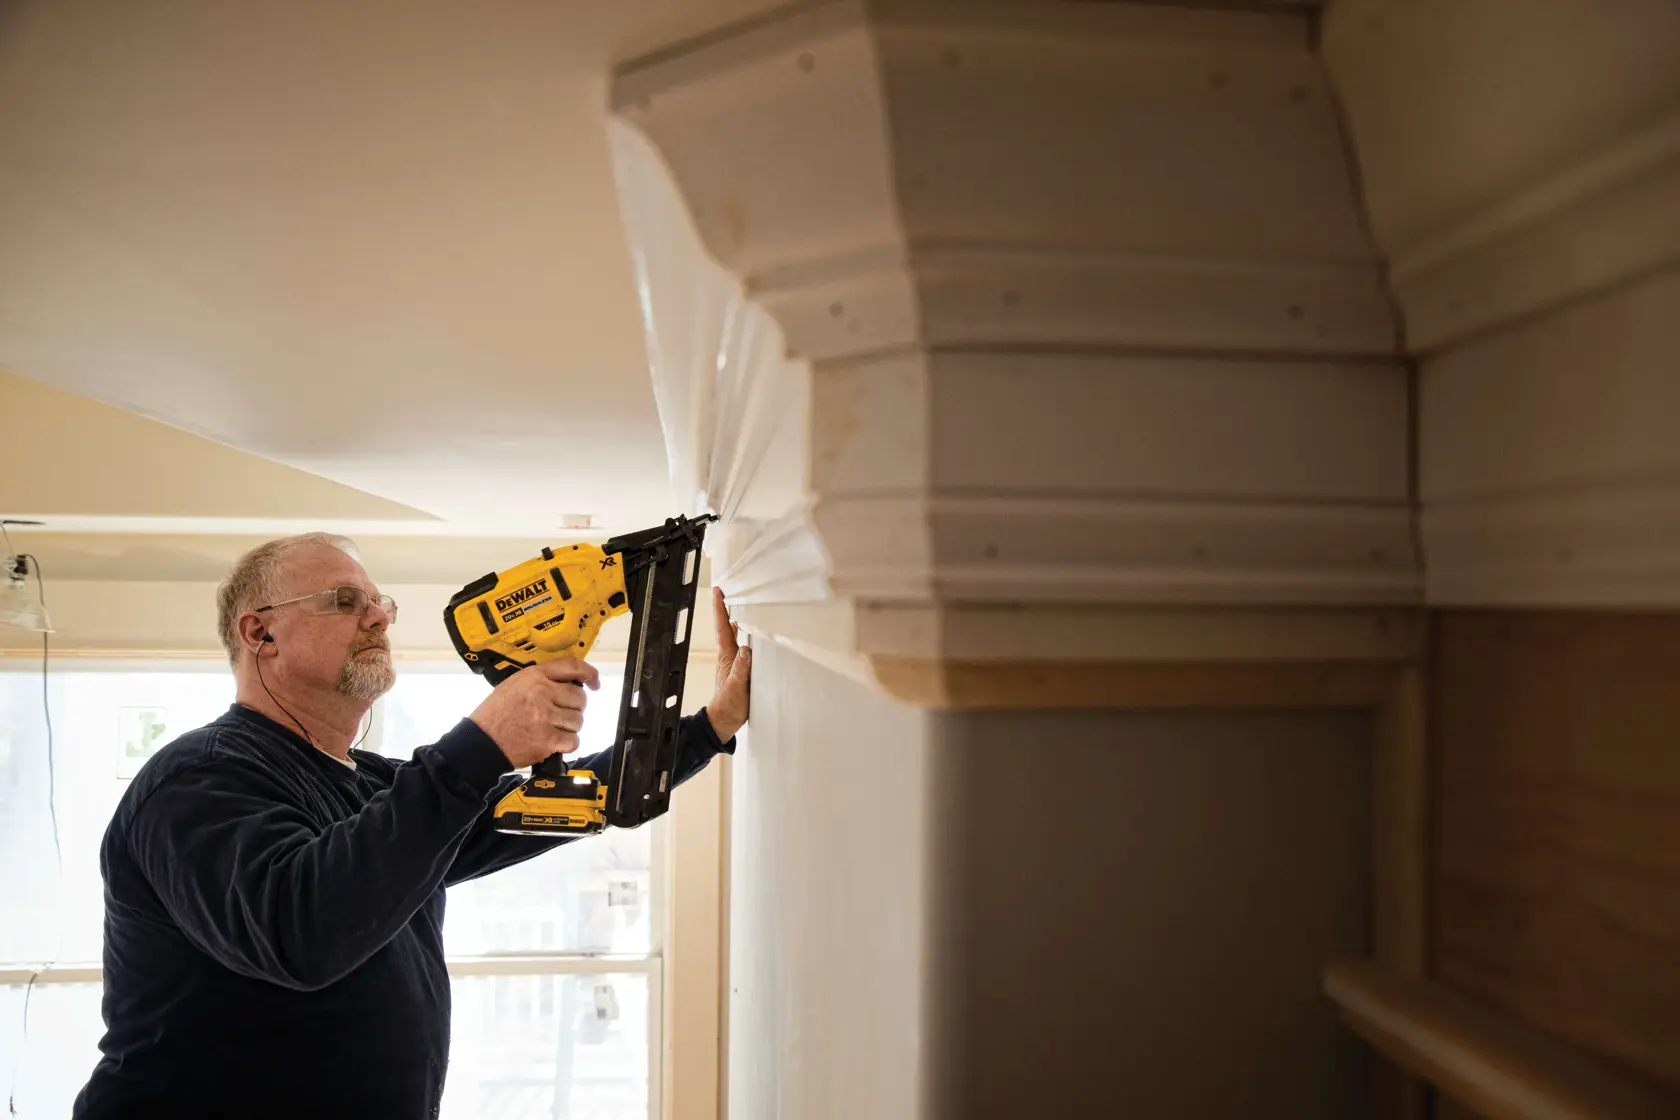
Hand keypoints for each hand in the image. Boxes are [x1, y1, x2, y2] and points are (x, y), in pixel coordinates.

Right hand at [469, 659, 600, 768]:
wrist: (481, 742)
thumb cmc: (495, 715)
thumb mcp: (514, 685)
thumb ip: (540, 681)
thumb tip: (567, 683)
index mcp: (534, 676)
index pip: (572, 666)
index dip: (589, 674)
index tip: (594, 682)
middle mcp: (541, 693)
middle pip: (579, 699)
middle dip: (573, 709)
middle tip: (558, 715)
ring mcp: (545, 716)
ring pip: (578, 721)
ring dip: (569, 728)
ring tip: (551, 729)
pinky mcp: (547, 739)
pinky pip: (573, 740)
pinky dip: (566, 744)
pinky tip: (552, 742)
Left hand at [706, 587, 750, 742]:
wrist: (725, 719)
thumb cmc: (731, 705)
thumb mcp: (737, 687)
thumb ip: (741, 669)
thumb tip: (746, 649)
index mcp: (727, 656)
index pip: (722, 628)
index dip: (720, 609)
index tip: (719, 592)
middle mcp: (728, 655)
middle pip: (725, 626)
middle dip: (725, 608)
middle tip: (727, 591)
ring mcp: (732, 661)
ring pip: (732, 635)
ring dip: (732, 619)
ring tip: (736, 604)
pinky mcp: (738, 668)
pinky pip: (739, 645)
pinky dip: (741, 634)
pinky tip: (746, 631)